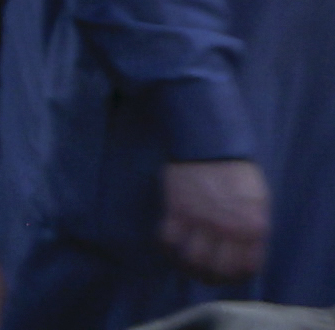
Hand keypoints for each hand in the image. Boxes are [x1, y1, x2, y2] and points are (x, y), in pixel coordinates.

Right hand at [163, 160, 269, 288]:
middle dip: (212, 278)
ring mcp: (201, 220)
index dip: (237, 276)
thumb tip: (244, 252)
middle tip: (206, 275)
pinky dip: (166, 248)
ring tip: (186, 264)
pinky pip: (168, 239)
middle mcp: (228, 229)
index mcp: (253, 228)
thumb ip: (253, 229)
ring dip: (188, 267)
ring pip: (192, 259)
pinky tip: (169, 246)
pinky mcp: (177, 209)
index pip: (247, 267)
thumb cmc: (238, 174)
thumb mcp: (259, 203)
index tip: (229, 274)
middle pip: (217, 269)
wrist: (210, 146)